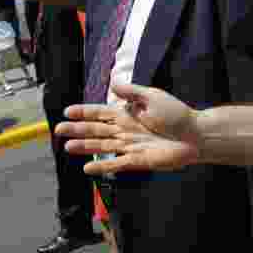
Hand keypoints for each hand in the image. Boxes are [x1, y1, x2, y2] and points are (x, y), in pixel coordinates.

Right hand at [55, 83, 202, 174]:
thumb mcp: (153, 96)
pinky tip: (87, 168)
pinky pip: (116, 164)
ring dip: (84, 147)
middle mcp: (125, 130)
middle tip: (57, 130)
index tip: (67, 111)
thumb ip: (131, 93)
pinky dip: (102, 166)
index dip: (84, 112)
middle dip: (77, 130)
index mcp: (128, 113)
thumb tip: (112, 84)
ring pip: (102, 146)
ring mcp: (130, 146)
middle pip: (96, 130)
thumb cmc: (176, 114)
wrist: (195, 135)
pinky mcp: (137, 161)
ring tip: (67, 146)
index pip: (100, 112)